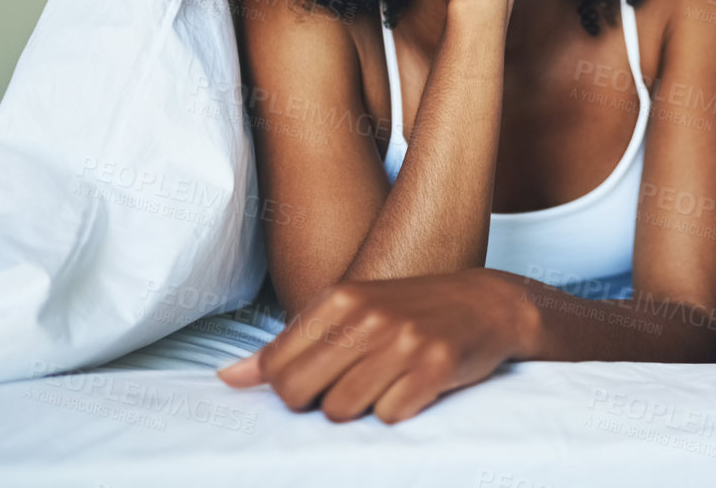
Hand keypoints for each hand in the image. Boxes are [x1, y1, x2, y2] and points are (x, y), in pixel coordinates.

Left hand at [217, 270, 539, 423]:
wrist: (488, 302)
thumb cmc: (409, 310)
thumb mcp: (349, 312)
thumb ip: (289, 346)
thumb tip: (227, 379)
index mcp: (341, 298)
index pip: (276, 368)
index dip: (290, 388)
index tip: (321, 378)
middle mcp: (369, 315)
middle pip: (300, 395)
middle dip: (319, 403)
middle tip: (352, 385)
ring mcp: (404, 340)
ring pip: (342, 411)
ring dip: (363, 409)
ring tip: (387, 383)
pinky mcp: (436, 366)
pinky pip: (389, 417)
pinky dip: (399, 411)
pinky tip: (415, 386)